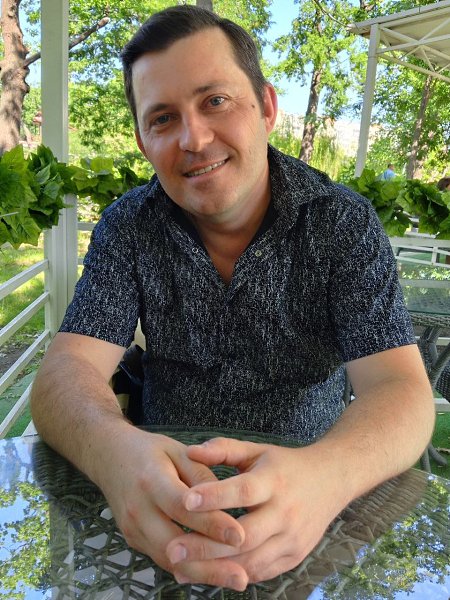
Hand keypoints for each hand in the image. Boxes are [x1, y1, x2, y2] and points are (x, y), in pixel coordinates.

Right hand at [96, 429, 244, 574]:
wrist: (111, 458)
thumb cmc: (150, 452)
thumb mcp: (179, 451)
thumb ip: (202, 474)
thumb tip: (225, 503)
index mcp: (151, 479)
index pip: (182, 507)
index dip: (211, 523)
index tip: (240, 536)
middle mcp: (138, 509)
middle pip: (173, 545)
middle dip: (209, 564)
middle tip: (241, 575)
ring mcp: (132, 529)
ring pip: (168, 560)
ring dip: (202, 574)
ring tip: (234, 579)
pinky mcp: (134, 540)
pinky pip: (163, 559)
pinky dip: (189, 569)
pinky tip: (214, 574)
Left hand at [166, 437, 349, 588]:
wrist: (331, 481)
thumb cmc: (285, 464)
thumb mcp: (257, 450)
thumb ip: (223, 449)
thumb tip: (191, 451)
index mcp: (275, 481)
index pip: (243, 491)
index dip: (214, 497)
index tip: (185, 501)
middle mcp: (286, 512)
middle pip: (244, 536)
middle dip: (206, 545)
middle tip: (172, 549)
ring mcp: (292, 538)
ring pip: (250, 562)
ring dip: (214, 568)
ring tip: (180, 568)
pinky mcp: (294, 557)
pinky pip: (260, 572)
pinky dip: (233, 575)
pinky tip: (206, 573)